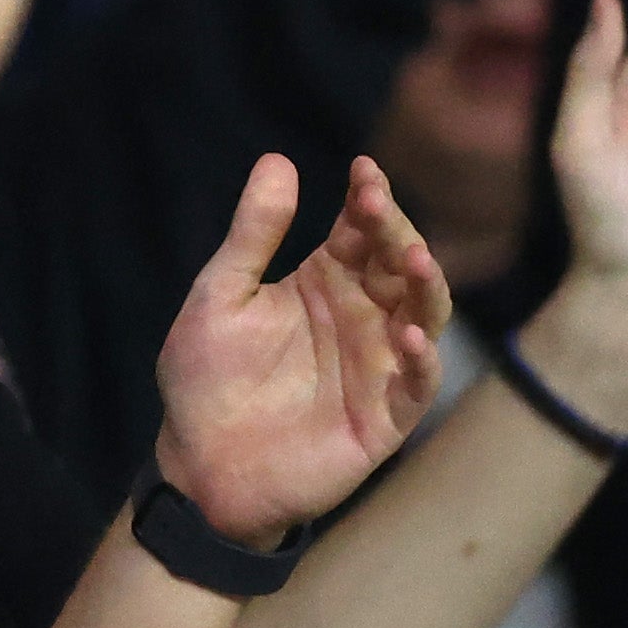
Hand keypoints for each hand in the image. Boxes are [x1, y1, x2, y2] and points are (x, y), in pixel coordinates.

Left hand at [152, 153, 448, 547]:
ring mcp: (380, 363)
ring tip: (413, 260)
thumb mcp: (220, 298)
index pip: (360, 228)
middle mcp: (362, 314)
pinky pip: (417, 383)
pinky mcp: (387, 415)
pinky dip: (422, 359)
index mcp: (325, 280)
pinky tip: (411, 336)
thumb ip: (252, 235)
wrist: (201, 467)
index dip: (368, 198)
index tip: (363, 171)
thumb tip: (278, 160)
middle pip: (397, 262)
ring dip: (425, 287)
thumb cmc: (207, 380)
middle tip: (377, 207)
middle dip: (395, 232)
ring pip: (423, 314)